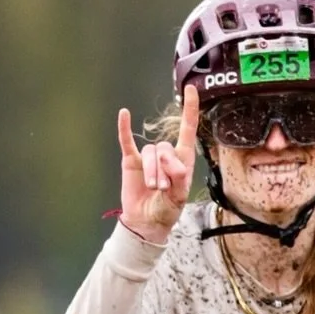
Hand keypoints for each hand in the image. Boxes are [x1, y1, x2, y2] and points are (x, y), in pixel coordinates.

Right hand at [117, 84, 198, 243]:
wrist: (146, 223)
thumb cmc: (165, 210)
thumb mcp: (178, 198)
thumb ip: (178, 178)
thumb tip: (169, 159)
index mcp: (182, 160)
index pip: (187, 130)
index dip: (190, 110)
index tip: (190, 90)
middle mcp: (165, 155)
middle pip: (164, 148)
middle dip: (163, 169)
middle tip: (163, 189)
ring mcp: (147, 157)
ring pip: (149, 152)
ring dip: (151, 172)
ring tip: (152, 188)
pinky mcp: (131, 160)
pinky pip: (127, 142)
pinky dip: (124, 128)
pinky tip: (124, 114)